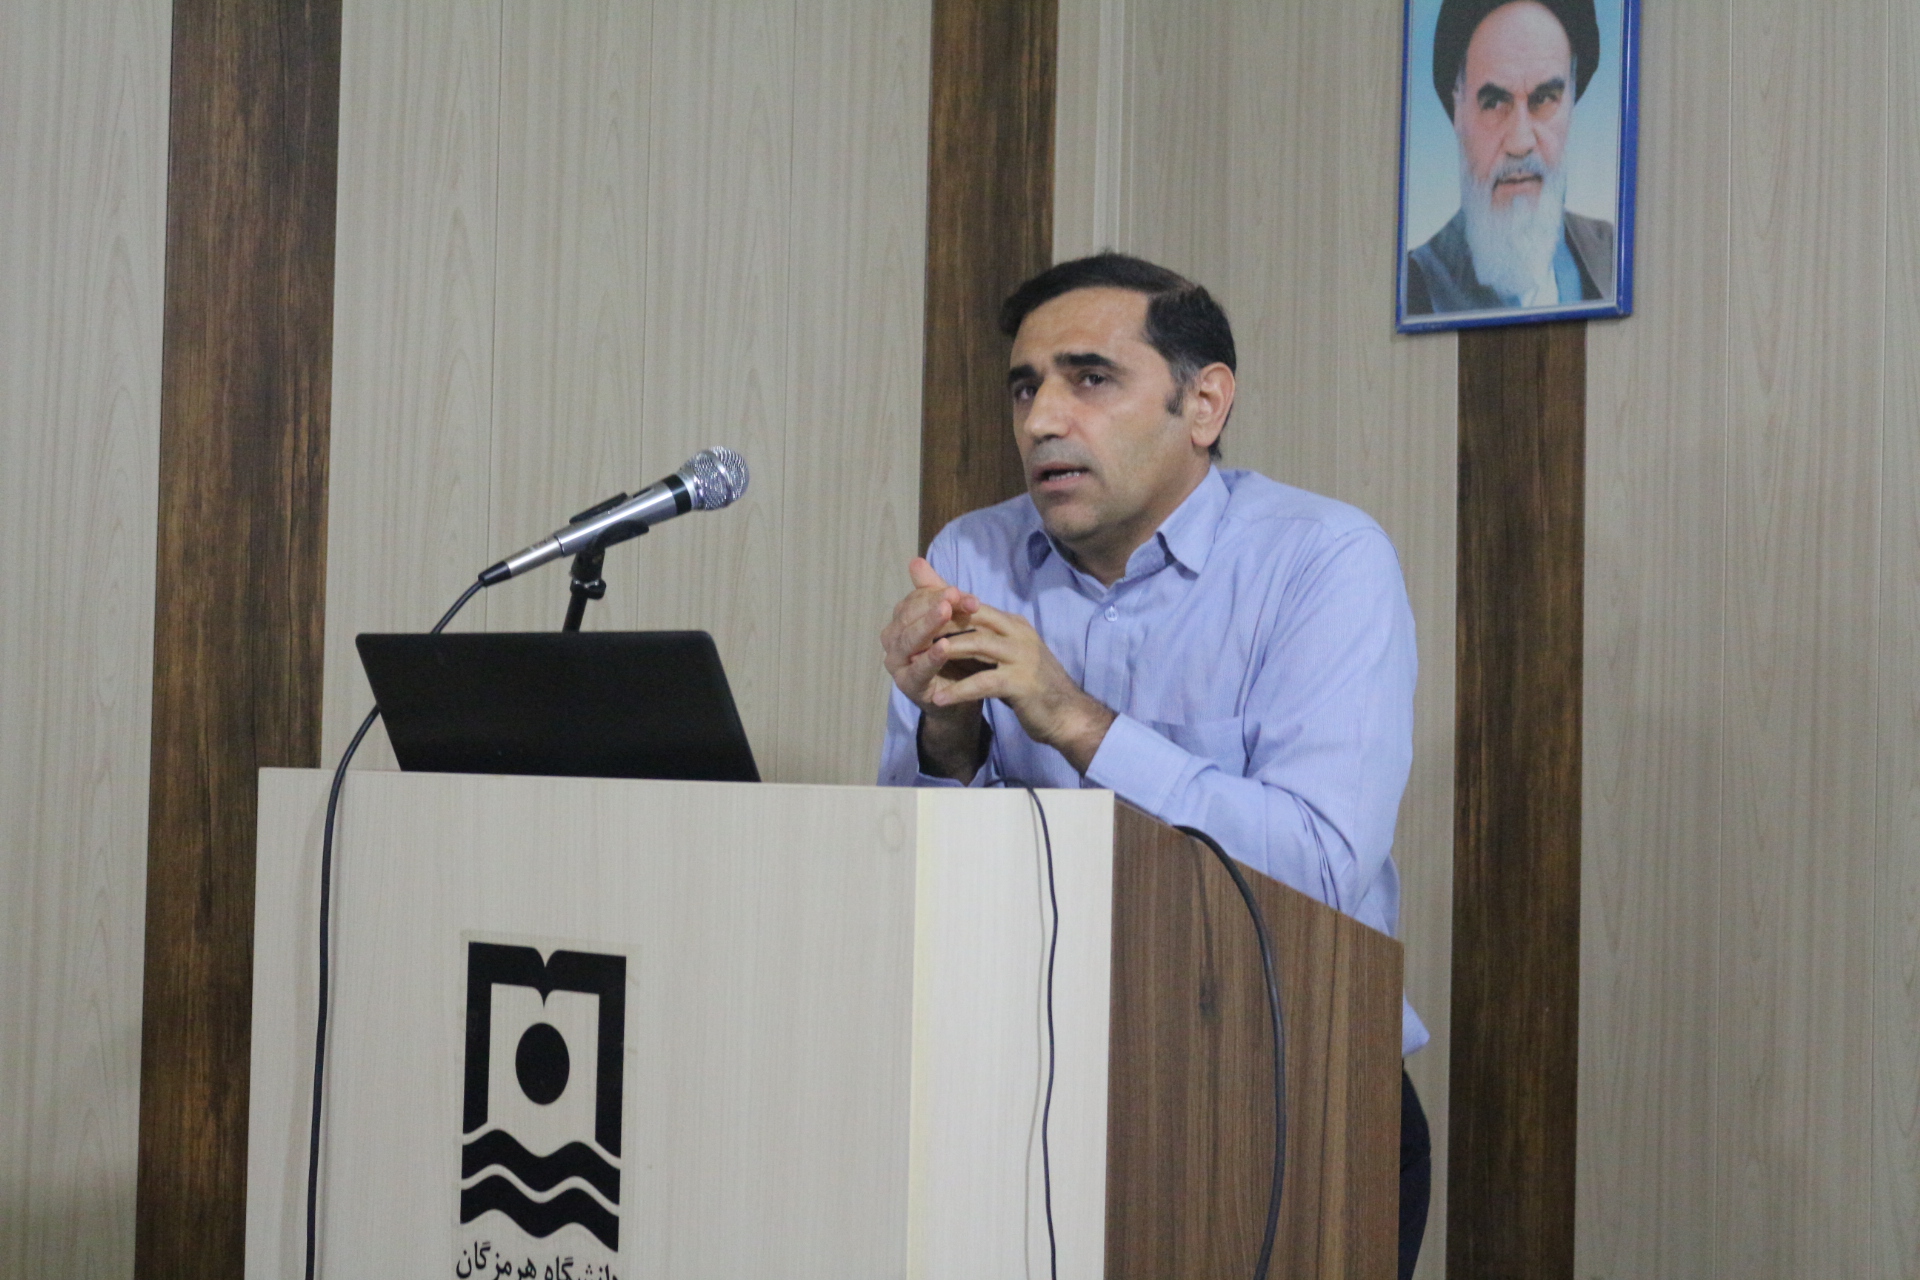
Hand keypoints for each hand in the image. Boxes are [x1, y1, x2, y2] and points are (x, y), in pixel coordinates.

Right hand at [882, 558, 989, 778]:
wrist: (963, 696)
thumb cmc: (956, 655)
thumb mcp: (951, 621)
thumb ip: (937, 593)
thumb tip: (916, 561)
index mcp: (900, 621)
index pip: (916, 600)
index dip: (938, 593)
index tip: (964, 591)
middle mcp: (893, 640)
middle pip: (910, 616)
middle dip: (935, 604)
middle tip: (957, 595)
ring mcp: (897, 664)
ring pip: (910, 640)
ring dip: (929, 625)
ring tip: (947, 611)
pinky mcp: (908, 686)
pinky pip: (918, 668)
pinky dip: (930, 657)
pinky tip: (944, 647)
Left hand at [919, 602, 1115, 774]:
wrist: (1066, 714)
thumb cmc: (1032, 684)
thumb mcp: (1006, 655)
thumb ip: (981, 637)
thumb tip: (954, 625)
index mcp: (1013, 624)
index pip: (973, 606)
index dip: (944, 609)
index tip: (914, 616)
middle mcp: (1018, 633)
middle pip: (973, 618)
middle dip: (939, 624)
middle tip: (909, 635)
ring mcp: (1021, 656)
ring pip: (976, 644)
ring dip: (945, 651)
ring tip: (917, 660)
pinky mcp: (1021, 683)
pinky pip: (984, 682)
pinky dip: (960, 690)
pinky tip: (939, 699)